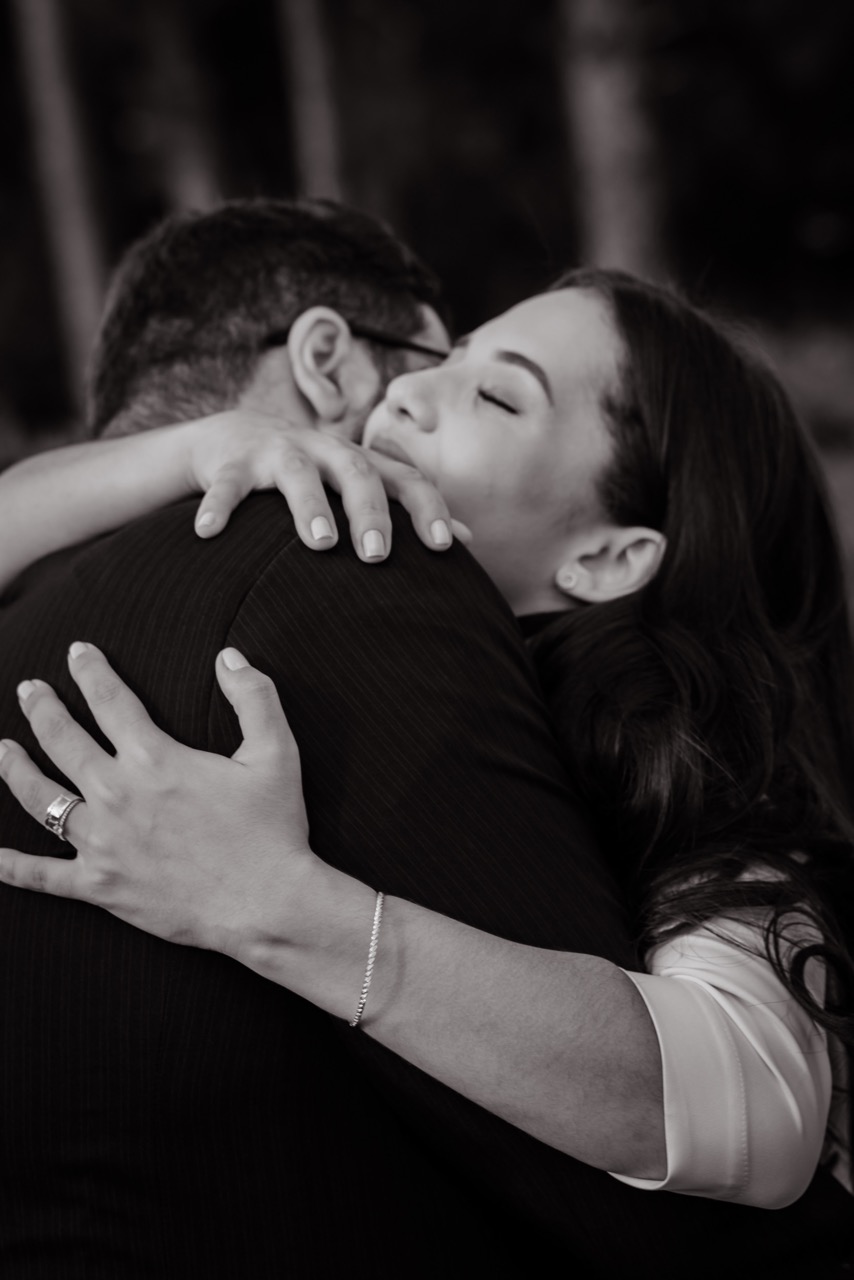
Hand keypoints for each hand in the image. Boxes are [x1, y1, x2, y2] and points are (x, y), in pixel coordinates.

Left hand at [0, 642, 316, 961]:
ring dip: (15, 770)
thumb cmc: (272, 829)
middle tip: (29, 690)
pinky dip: (12, 868)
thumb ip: (253, 696)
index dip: (90, 671)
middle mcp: (118, 794)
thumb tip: (228, 656)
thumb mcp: (276, 752)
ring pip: (40, 799)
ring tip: (2, 751)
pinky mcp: (100, 885)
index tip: (78, 652)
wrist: (266, 903)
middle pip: (63, 740)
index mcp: (155, 758)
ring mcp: (103, 842)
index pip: (109, 700)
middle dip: (42, 708)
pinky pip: (43, 877)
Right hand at [186, 409, 470, 562]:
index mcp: (360, 463)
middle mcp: (325, 451)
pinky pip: (226, 486)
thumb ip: (407, 510)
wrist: (235, 438)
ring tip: (319, 543)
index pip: (406, 479)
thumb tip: (470, 542)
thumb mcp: (359, 488)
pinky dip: (218, 508)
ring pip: (297, 474)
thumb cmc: (314, 476)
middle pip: (355, 472)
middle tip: (378, 555)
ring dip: (309, 506)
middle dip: (369, 512)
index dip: (428, 508)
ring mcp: (277, 453)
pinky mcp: (232, 463)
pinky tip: (207, 534)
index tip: (446, 545)